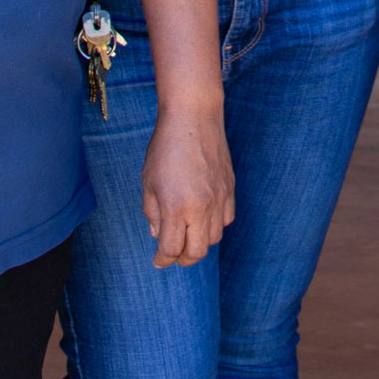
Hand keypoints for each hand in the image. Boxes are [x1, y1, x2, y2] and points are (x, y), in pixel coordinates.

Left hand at [142, 98, 234, 268]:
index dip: (161, 260)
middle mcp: (200, 207)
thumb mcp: (148, 181)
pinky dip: (214, 226)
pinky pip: (226, 220)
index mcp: (175, 207)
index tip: (157, 260)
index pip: (170, 249)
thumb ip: (153, 213)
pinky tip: (203, 218)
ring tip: (186, 235)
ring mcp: (219, 199)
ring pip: (213, 239)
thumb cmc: (165, 147)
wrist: (194, 117)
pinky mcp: (230, 189)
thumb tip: (158, 235)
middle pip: (196, 252)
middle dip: (181, 259)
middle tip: (172, 254)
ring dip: (198, 243)